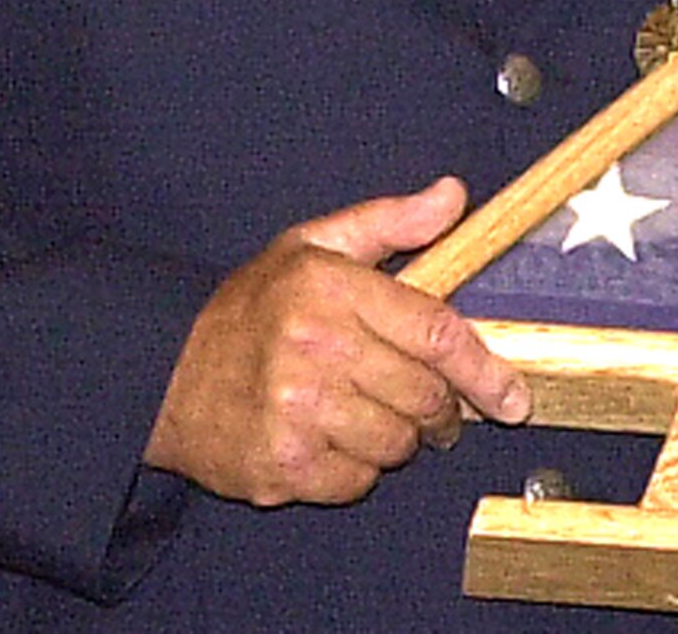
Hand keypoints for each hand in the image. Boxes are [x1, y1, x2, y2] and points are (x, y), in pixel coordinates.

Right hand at [143, 176, 530, 505]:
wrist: (165, 372)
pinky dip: (358, 468)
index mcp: (329, 286)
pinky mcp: (281, 466)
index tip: (512, 395)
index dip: (483, 368)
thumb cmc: (252, 307)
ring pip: (396, 445)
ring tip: (368, 412)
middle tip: (430, 404)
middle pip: (425, 397)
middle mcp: (314, 348)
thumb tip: (455, 195)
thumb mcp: (313, 245)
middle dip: (440, 407)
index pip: (434, 331)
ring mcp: (295, 413)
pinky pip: (358, 482)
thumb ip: (390, 223)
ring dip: (398, 438)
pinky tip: (332, 438)